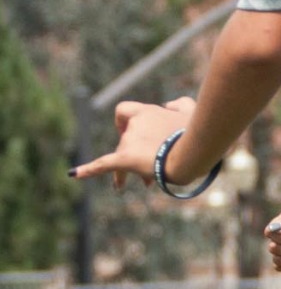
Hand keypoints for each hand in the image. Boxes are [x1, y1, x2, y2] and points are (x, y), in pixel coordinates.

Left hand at [71, 96, 196, 190]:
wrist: (195, 150)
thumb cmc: (198, 131)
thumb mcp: (192, 113)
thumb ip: (180, 105)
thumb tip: (169, 104)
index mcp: (147, 112)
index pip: (125, 111)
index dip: (126, 122)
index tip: (137, 131)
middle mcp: (134, 125)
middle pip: (127, 141)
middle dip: (138, 152)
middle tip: (153, 163)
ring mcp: (129, 142)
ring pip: (124, 156)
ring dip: (136, 168)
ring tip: (146, 184)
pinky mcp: (125, 159)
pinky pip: (102, 164)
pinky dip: (87, 170)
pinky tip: (73, 174)